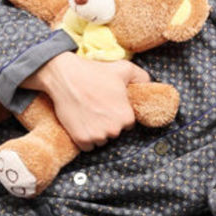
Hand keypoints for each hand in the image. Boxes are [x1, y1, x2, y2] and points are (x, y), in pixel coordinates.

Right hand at [22, 52, 150, 150]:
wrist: (65, 76)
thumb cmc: (95, 72)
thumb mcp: (124, 68)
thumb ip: (142, 77)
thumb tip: (149, 85)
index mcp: (126, 116)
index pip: (127, 124)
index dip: (118, 115)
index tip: (109, 106)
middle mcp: (114, 130)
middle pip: (114, 133)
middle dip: (108, 124)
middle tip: (97, 108)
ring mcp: (97, 136)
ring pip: (101, 141)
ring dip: (96, 133)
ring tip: (88, 114)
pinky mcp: (81, 140)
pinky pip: (88, 147)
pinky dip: (84, 139)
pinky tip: (81, 123)